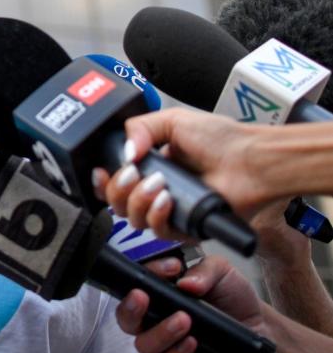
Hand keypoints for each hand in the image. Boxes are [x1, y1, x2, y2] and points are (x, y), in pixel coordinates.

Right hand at [92, 108, 270, 237]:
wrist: (251, 161)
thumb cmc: (223, 140)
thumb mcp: (173, 120)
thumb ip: (138, 127)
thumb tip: (123, 153)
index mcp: (149, 165)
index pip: (113, 180)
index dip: (102, 180)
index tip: (102, 172)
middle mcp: (156, 190)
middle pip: (116, 202)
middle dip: (118, 189)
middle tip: (134, 174)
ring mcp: (170, 211)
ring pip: (133, 219)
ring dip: (138, 201)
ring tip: (159, 184)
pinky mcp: (186, 228)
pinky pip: (158, 232)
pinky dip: (157, 216)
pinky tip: (167, 199)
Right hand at [114, 255, 264, 352]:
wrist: (259, 324)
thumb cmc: (232, 295)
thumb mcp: (221, 272)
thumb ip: (204, 270)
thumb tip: (186, 282)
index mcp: (157, 294)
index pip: (135, 283)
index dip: (146, 274)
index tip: (171, 268)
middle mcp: (154, 320)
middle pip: (126, 319)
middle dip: (130, 308)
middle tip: (142, 297)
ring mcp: (165, 346)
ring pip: (144, 345)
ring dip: (161, 332)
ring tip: (184, 321)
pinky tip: (192, 343)